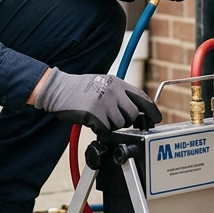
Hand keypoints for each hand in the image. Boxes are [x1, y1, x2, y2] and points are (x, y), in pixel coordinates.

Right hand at [33, 68, 161, 133]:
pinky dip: (99, 128)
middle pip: (132, 114)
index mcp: (117, 83)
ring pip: (119, 124)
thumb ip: (119, 94)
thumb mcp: (103, 84)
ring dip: (110, 125)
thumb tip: (136, 110)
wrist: (58, 89)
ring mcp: (104, 102)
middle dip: (126, 121)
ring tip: (99, 116)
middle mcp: (113, 91)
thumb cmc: (80, 89)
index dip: (151, 110)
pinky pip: (105, 129)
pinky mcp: (95, 114)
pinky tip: (91, 121)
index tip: (156, 119)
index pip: (141, 97)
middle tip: (113, 119)